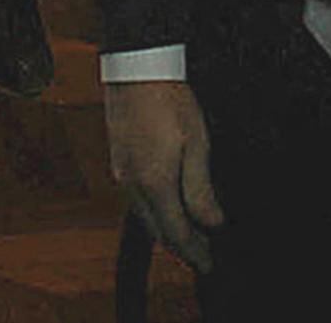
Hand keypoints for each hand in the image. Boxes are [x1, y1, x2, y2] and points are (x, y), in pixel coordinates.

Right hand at [105, 80, 222, 272]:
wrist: (137, 67)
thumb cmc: (167, 98)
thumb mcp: (197, 144)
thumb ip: (201, 190)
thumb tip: (211, 222)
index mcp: (154, 184)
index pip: (177, 234)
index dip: (195, 253)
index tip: (209, 264)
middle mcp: (132, 184)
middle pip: (157, 230)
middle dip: (181, 246)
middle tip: (203, 253)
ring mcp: (121, 172)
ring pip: (145, 216)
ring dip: (166, 228)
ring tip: (189, 231)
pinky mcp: (118, 159)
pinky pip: (136, 198)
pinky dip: (153, 210)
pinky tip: (166, 203)